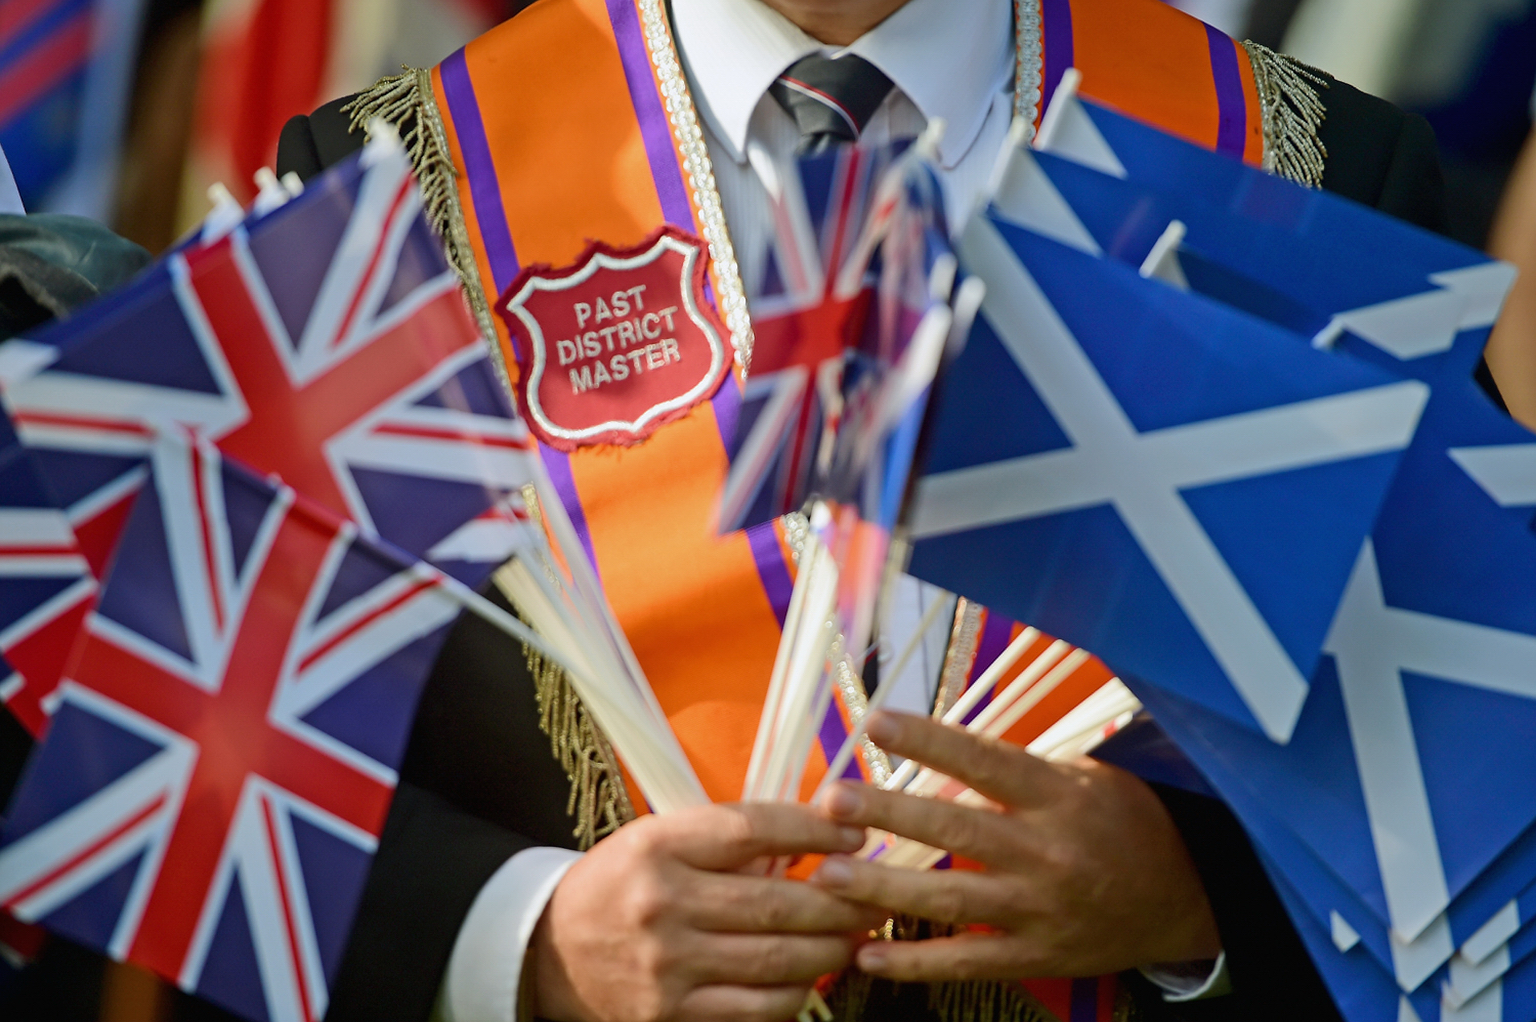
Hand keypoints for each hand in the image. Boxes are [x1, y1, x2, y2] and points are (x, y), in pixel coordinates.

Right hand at [531, 802, 884, 1021]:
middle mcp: (662, 904)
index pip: (751, 829)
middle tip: (879, 893)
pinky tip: (815, 976)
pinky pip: (757, 1009)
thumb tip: (814, 841)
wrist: (551, 954)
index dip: (813, 831)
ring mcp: (667, 966)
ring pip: (776, 959)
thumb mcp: (658, 841)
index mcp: (658, 846)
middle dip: (841, 899)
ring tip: (860, 936)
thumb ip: (727, 841)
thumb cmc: (620, 885)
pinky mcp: (671, 1015)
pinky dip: (796, 994)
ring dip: (832, 948)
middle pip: (775, 900)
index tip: (854, 831)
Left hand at [809, 711, 1220, 981]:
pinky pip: (966, 962)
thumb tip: (929, 764)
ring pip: (951, 901)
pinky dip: (914, 963)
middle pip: (956, 831)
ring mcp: (1040, 911)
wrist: (1182, 896)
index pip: (984, 761)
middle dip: (888, 816)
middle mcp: (1047, 853)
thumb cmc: (1118, 820)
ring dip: (884, 890)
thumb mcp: (1079, 776)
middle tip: (832, 802)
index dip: (928, 741)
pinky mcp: (1035, 957)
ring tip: (827, 876)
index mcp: (1057, 796)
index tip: (875, 721)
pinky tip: (864, 954)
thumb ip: (1009, 773)